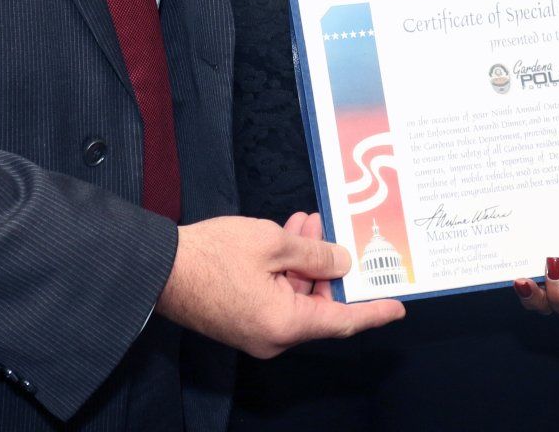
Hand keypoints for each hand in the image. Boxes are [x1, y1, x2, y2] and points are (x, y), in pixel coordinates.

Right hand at [155, 215, 404, 357]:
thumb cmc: (213, 255)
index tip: (398, 306)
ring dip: (303, 261)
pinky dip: (283, 270)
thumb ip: (314, 254)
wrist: (159, 269)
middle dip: (326, 265)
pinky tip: (285, 237)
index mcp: (286, 324)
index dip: (373, 312)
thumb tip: (340, 264)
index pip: (343, 322)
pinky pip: (275, 297)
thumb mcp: (272, 243)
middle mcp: (274, 337)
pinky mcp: (241, 320)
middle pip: (318, 304)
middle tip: (327, 227)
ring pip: (295, 296)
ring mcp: (255, 331)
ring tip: (305, 222)